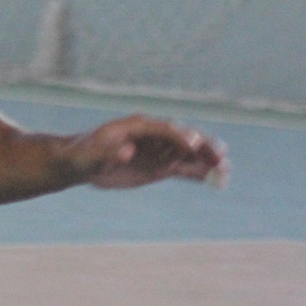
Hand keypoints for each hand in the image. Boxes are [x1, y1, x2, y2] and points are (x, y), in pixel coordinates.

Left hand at [64, 114, 227, 190]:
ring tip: (226, 170)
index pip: (164, 129)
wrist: (79, 162)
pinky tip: (215, 179)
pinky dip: (197, 174)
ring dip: (205, 161)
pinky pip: (181, 170)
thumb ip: (109, 153)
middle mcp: (152, 136)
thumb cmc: (82, 154)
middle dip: (201, 146)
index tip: (193, 144)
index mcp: (137, 126)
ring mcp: (157, 151)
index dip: (179, 136)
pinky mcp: (158, 167)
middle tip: (221, 155)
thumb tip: (127, 152)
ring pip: (186, 155)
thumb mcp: (91, 154)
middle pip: (181, 139)